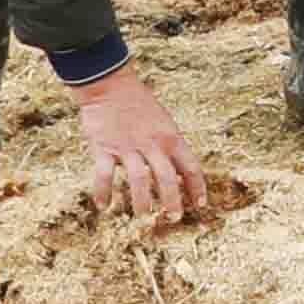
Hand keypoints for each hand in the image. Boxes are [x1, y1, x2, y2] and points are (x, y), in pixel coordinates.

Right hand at [70, 66, 211, 226]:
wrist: (111, 85)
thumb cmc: (139, 103)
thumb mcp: (164, 121)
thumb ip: (169, 145)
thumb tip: (177, 170)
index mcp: (171, 137)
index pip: (191, 167)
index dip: (197, 188)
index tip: (200, 204)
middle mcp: (152, 144)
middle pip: (167, 178)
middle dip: (172, 201)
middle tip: (173, 217)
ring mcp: (128, 147)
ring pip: (138, 181)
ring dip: (141, 202)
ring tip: (143, 217)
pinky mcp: (104, 148)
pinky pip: (104, 175)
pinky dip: (103, 192)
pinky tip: (103, 206)